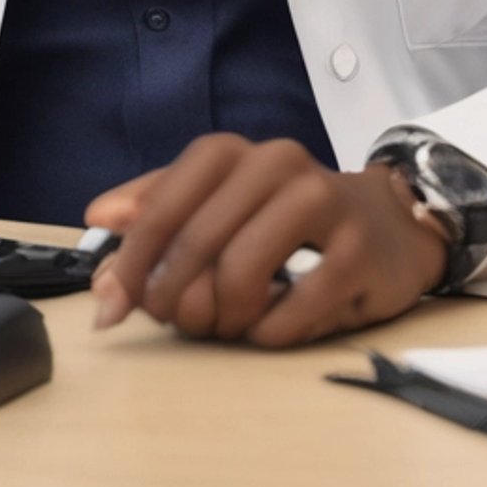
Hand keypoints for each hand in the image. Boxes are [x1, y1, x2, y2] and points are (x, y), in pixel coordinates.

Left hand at [82, 133, 448, 348]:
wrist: (388, 223)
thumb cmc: (286, 217)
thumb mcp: (218, 203)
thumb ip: (156, 211)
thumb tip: (98, 219)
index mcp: (233, 152)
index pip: (163, 202)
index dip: (133, 259)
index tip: (113, 303)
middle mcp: (277, 164)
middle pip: (197, 241)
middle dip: (174, 297)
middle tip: (177, 323)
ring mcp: (324, 204)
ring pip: (242, 273)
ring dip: (222, 317)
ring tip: (227, 324)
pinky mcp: (359, 253)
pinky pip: (293, 311)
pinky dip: (268, 333)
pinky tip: (269, 328)